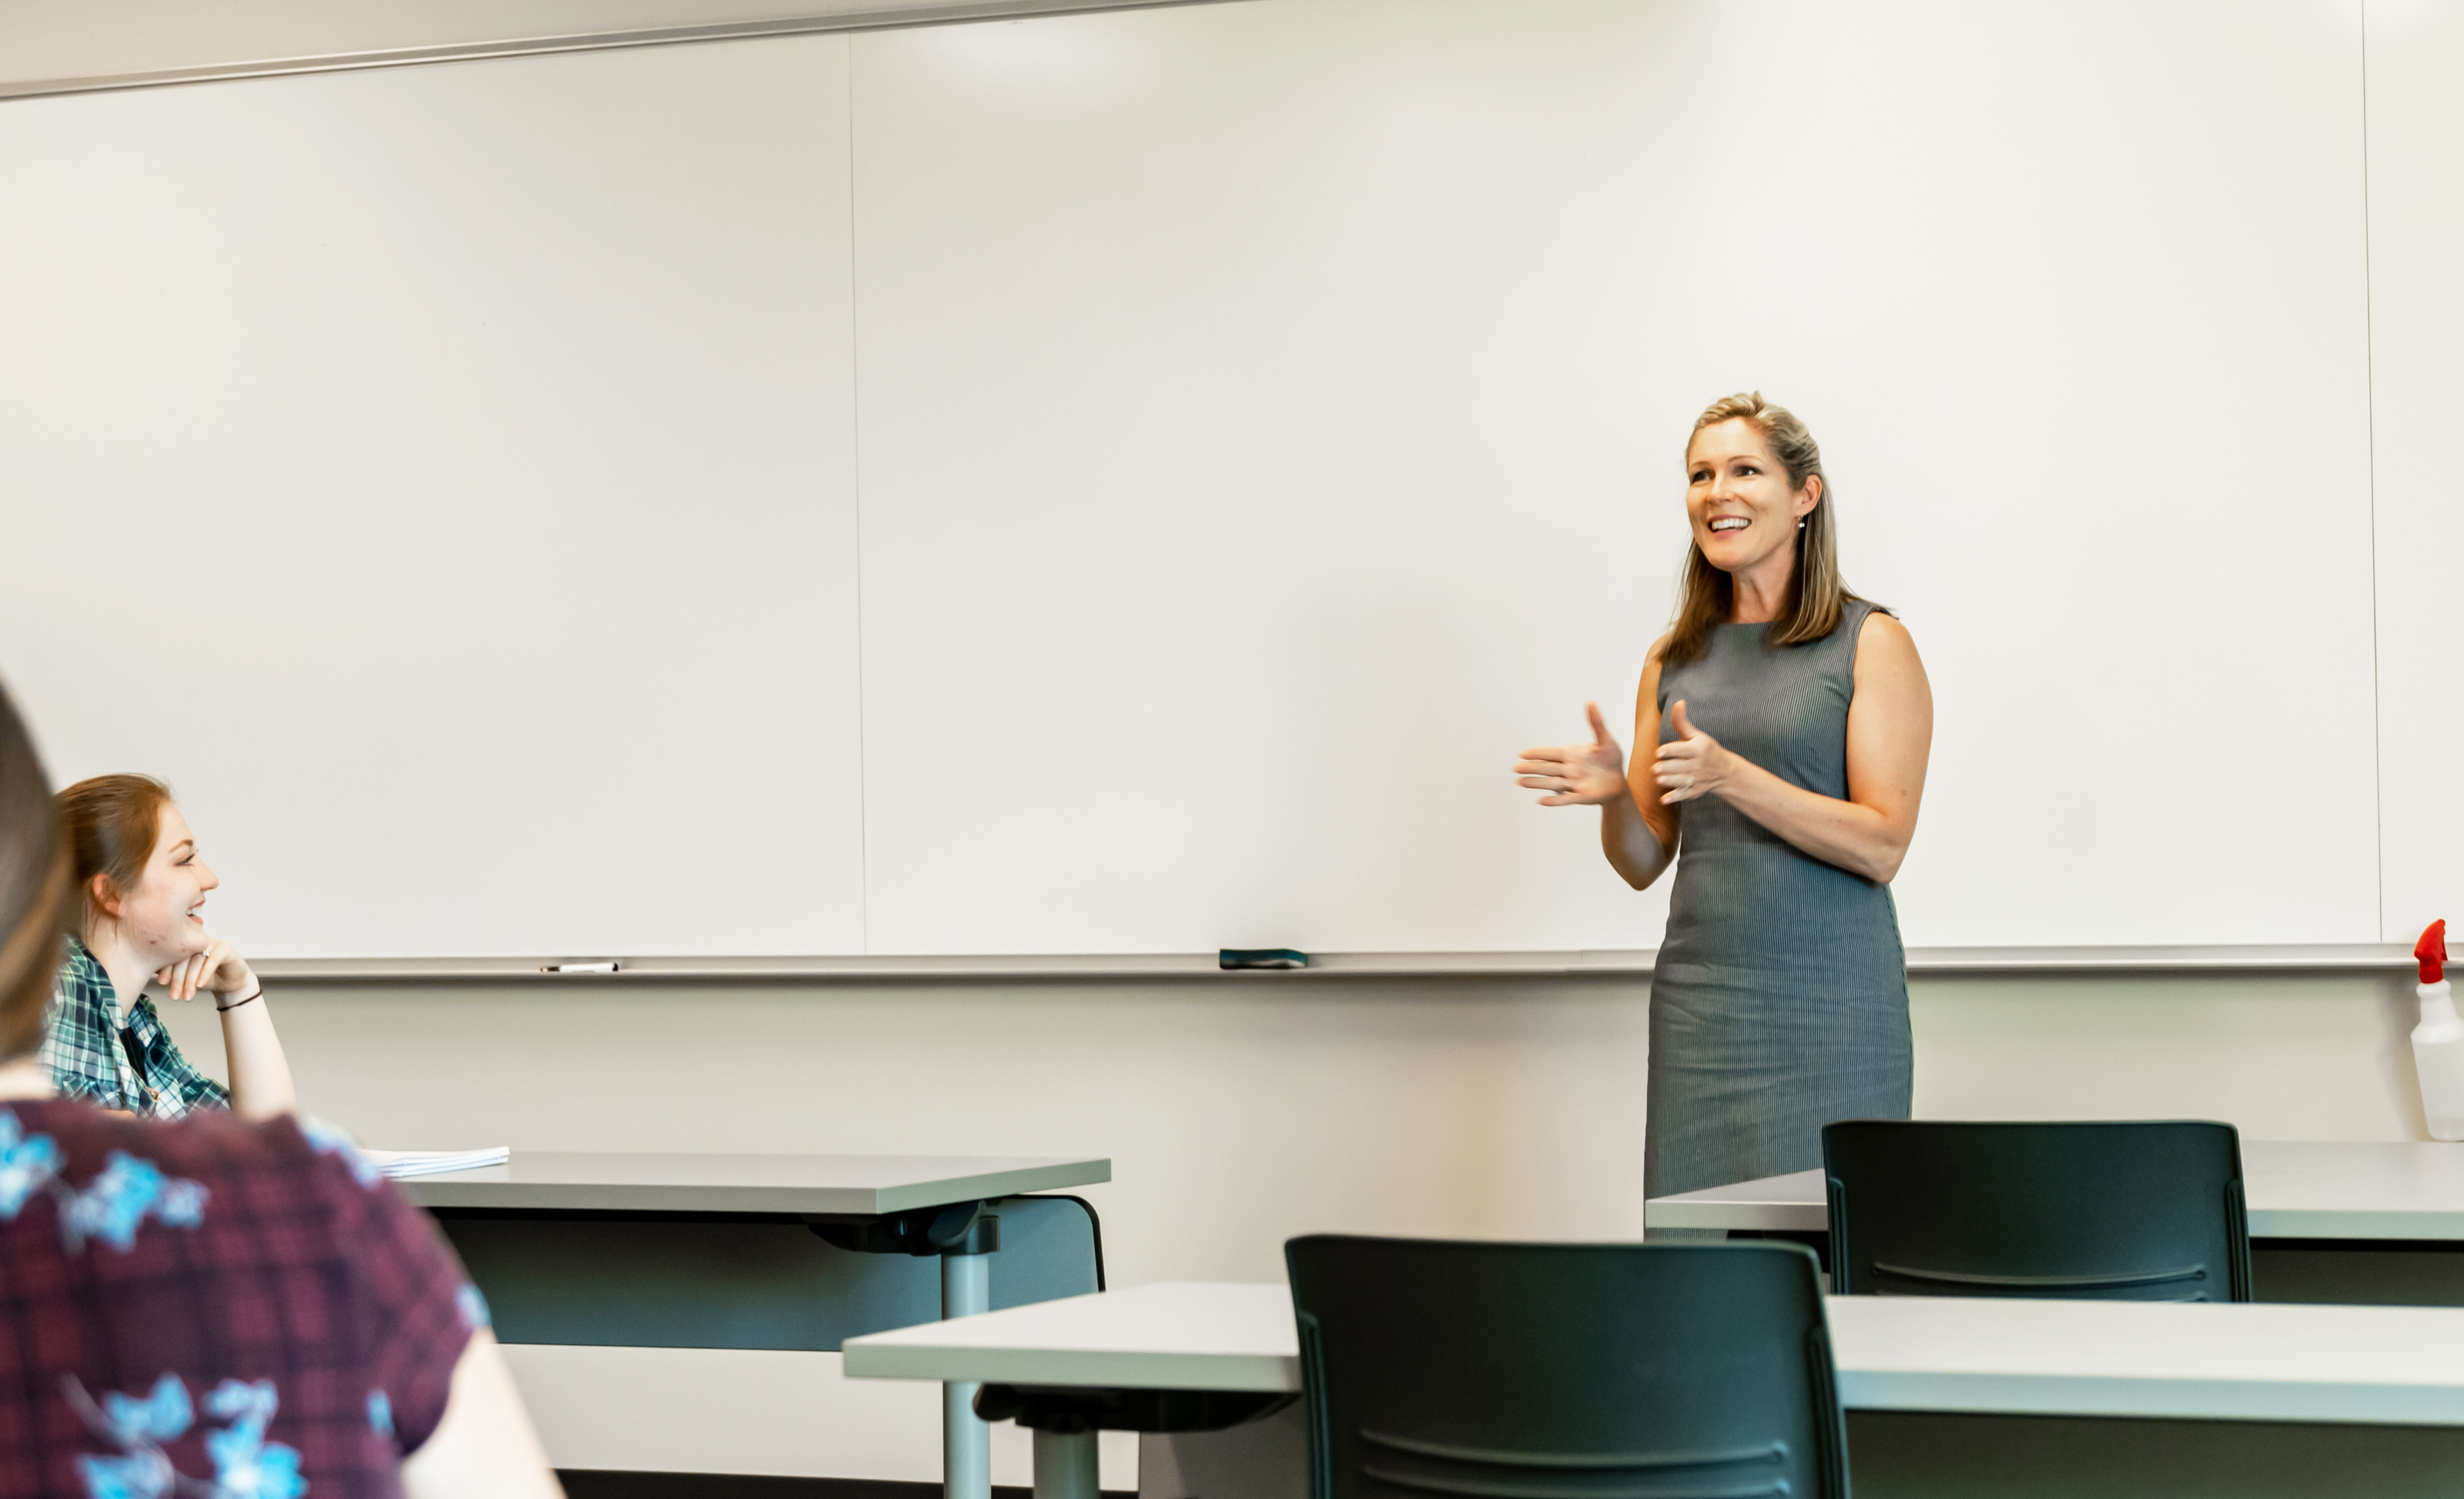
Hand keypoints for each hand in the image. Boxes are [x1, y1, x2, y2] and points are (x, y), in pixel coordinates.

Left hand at [155, 937, 254, 1004]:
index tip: (161, 983)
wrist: (229, 983)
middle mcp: (196, 940)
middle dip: (178, 979)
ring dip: (190, 980)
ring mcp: (211, 942)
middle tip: (174, 996)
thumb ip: (171, 972)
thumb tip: (153, 973)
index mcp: (184, 943)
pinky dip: (205, 973)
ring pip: (197, 960)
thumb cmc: (204, 978)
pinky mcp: (225, 948)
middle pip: (183, 957)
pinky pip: (213, 959)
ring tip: (187, 997)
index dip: (166, 967)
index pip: (171, 953)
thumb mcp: (185, 977)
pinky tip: (200, 985)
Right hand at [1515, 703, 1629, 805]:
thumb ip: (1597, 723)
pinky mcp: (1580, 796)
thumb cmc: (1611, 758)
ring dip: (1537, 782)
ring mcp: (1573, 784)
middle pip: (1547, 768)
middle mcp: (1568, 769)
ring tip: (1520, 782)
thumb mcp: (1606, 739)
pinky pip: (1566, 799)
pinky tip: (1541, 801)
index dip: (1537, 753)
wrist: (1618, 781)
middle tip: (1516, 768)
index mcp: (1571, 755)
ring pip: (1552, 783)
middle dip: (1532, 768)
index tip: (1522, 754)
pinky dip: (1554, 801)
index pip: (1551, 753)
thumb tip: (1590, 702)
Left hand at [1652, 700, 1732, 803]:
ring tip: (1658, 779)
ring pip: (1679, 781)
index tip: (1659, 753)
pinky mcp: (1695, 791)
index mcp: (1697, 748)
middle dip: (1665, 768)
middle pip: (1677, 766)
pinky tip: (1663, 799)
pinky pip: (1683, 795)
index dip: (1668, 751)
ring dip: (1667, 781)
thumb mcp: (1697, 735)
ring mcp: (1697, 779)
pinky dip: (1674, 798)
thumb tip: (1678, 702)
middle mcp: (1697, 764)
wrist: (1725, 771)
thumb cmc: (1706, 750)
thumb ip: (1682, 722)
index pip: (1680, 749)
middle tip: (1655, 769)